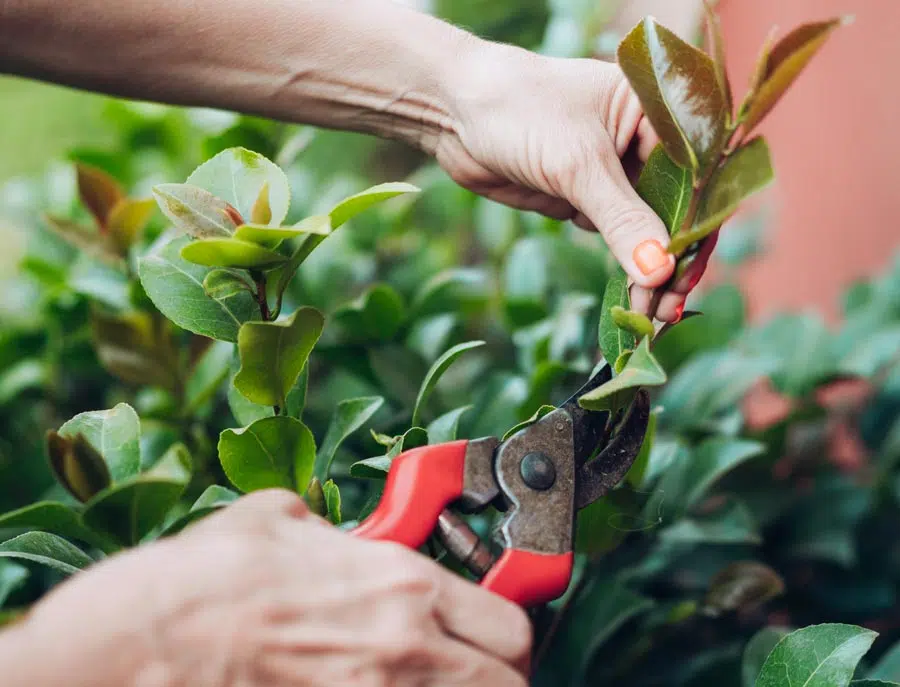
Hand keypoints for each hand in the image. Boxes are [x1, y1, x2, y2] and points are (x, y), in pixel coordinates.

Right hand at [4, 490, 530, 686]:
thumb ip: (328, 529)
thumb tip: (334, 534)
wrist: (131, 649)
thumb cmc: (198, 583)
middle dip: (496, 676)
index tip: (491, 634)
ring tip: (419, 682)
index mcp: (399, 586)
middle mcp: (406, 652)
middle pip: (510, 683)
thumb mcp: (274, 521)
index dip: (505, 631)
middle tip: (466, 669)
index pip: (508, 621)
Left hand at [437, 40, 710, 321]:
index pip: (697, 178)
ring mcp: (614, 170)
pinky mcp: (585, 194)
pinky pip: (612, 233)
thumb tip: (660, 273)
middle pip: (676, 210)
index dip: (695, 232)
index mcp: (658, 112)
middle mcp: (644, 140)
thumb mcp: (577, 165)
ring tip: (648, 315)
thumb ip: (622, 219)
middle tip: (667, 313)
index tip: (685, 280)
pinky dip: (619, 263)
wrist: (455, 112)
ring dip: (647, 271)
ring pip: (644, 228)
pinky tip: (628, 297)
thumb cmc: (520, 112)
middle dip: (671, 263)